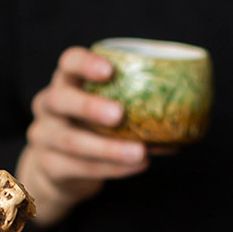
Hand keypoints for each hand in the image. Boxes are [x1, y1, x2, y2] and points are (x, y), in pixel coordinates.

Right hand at [16, 47, 147, 228]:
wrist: (58, 169)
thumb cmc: (93, 128)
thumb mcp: (104, 109)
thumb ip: (133, 104)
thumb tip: (188, 110)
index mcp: (65, 82)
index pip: (68, 62)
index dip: (85, 64)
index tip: (110, 70)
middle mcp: (48, 105)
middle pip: (60, 100)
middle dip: (89, 107)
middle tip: (120, 114)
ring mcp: (44, 136)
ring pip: (72, 141)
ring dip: (109, 148)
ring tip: (140, 153)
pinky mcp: (50, 166)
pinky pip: (81, 168)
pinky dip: (112, 168)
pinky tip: (136, 166)